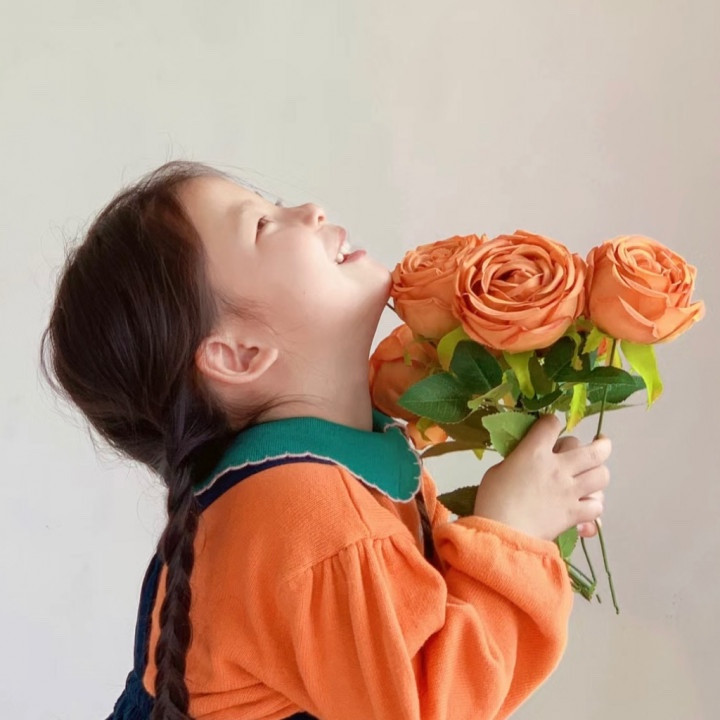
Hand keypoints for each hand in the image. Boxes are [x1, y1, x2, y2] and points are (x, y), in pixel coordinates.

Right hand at [473, 413, 611, 541]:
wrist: (502, 533)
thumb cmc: (492, 500)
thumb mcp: (498, 470)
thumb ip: (518, 461)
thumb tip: (526, 462)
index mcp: (535, 452)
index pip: (552, 424)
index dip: (552, 423)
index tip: (552, 427)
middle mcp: (558, 467)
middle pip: (593, 450)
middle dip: (601, 444)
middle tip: (602, 442)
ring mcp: (570, 491)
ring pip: (602, 475)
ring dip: (600, 473)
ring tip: (595, 474)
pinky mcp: (575, 513)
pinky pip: (597, 506)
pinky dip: (594, 505)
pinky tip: (587, 504)